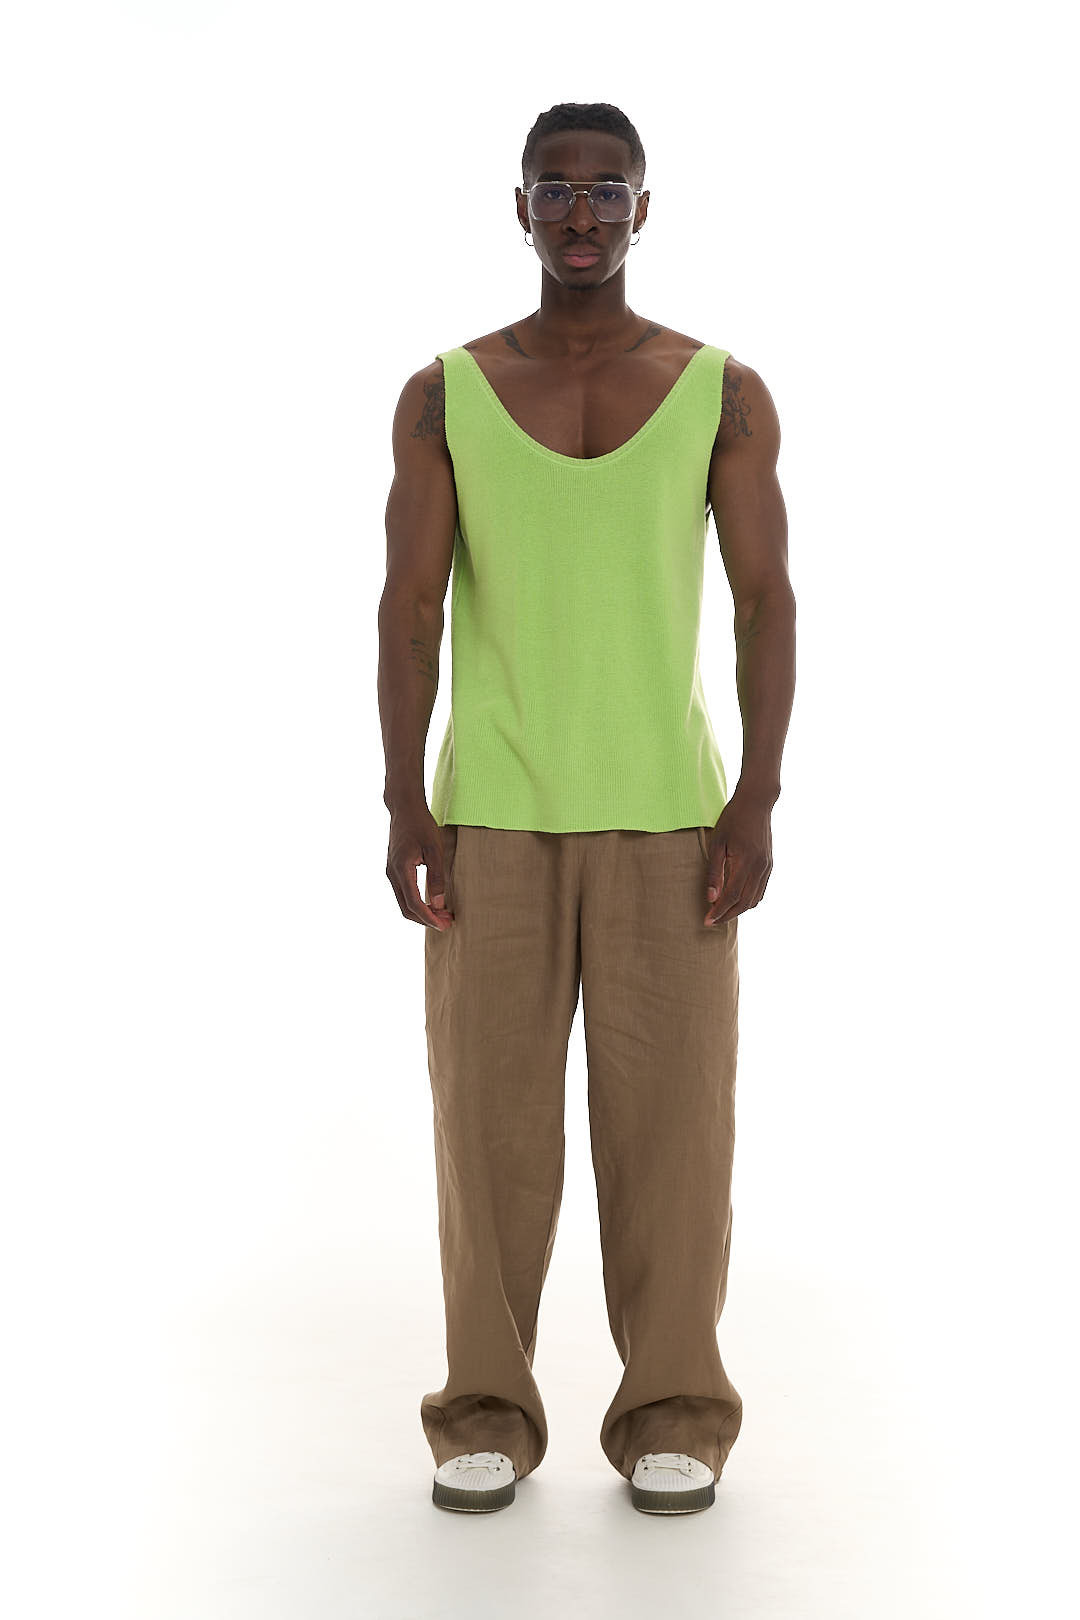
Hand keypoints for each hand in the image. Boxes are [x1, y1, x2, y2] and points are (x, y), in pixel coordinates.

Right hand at [386, 804, 454, 929]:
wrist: (404, 807)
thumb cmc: (421, 824)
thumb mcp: (434, 849)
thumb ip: (436, 876)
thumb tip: (439, 903)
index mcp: (401, 869)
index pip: (413, 903)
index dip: (429, 917)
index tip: (444, 924)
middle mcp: (392, 874)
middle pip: (406, 908)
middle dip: (426, 919)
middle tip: (447, 923)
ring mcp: (391, 872)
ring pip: (404, 902)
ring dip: (422, 912)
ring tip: (443, 915)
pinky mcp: (394, 870)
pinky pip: (404, 894)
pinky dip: (417, 903)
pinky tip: (432, 902)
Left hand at [702, 787, 774, 924]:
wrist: (756, 803)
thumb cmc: (732, 820)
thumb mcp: (717, 843)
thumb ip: (714, 872)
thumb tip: (711, 897)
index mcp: (746, 862)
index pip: (731, 896)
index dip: (718, 911)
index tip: (706, 921)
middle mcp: (760, 868)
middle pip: (744, 903)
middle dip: (727, 915)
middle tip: (712, 922)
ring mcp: (767, 867)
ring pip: (754, 899)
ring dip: (738, 910)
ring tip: (722, 913)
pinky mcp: (769, 865)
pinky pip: (760, 890)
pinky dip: (748, 900)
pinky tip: (736, 901)